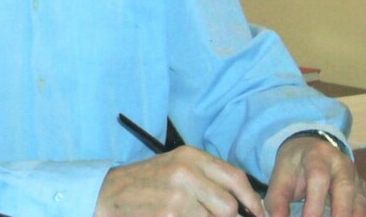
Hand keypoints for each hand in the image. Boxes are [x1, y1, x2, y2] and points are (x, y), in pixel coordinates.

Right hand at [94, 145, 264, 216]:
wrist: (107, 194)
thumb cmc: (144, 184)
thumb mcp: (175, 169)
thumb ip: (206, 179)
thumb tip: (241, 203)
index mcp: (190, 156)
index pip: (235, 177)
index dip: (252, 200)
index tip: (258, 213)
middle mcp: (186, 172)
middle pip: (229, 205)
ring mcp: (177, 196)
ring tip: (190, 215)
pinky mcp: (170, 215)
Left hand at [264, 136, 365, 216]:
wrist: (312, 147)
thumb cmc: (295, 164)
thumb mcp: (281, 175)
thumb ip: (277, 199)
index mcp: (317, 157)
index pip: (318, 178)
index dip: (314, 204)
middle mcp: (341, 166)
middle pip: (346, 189)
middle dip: (340, 213)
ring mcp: (356, 179)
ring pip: (361, 202)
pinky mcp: (364, 192)